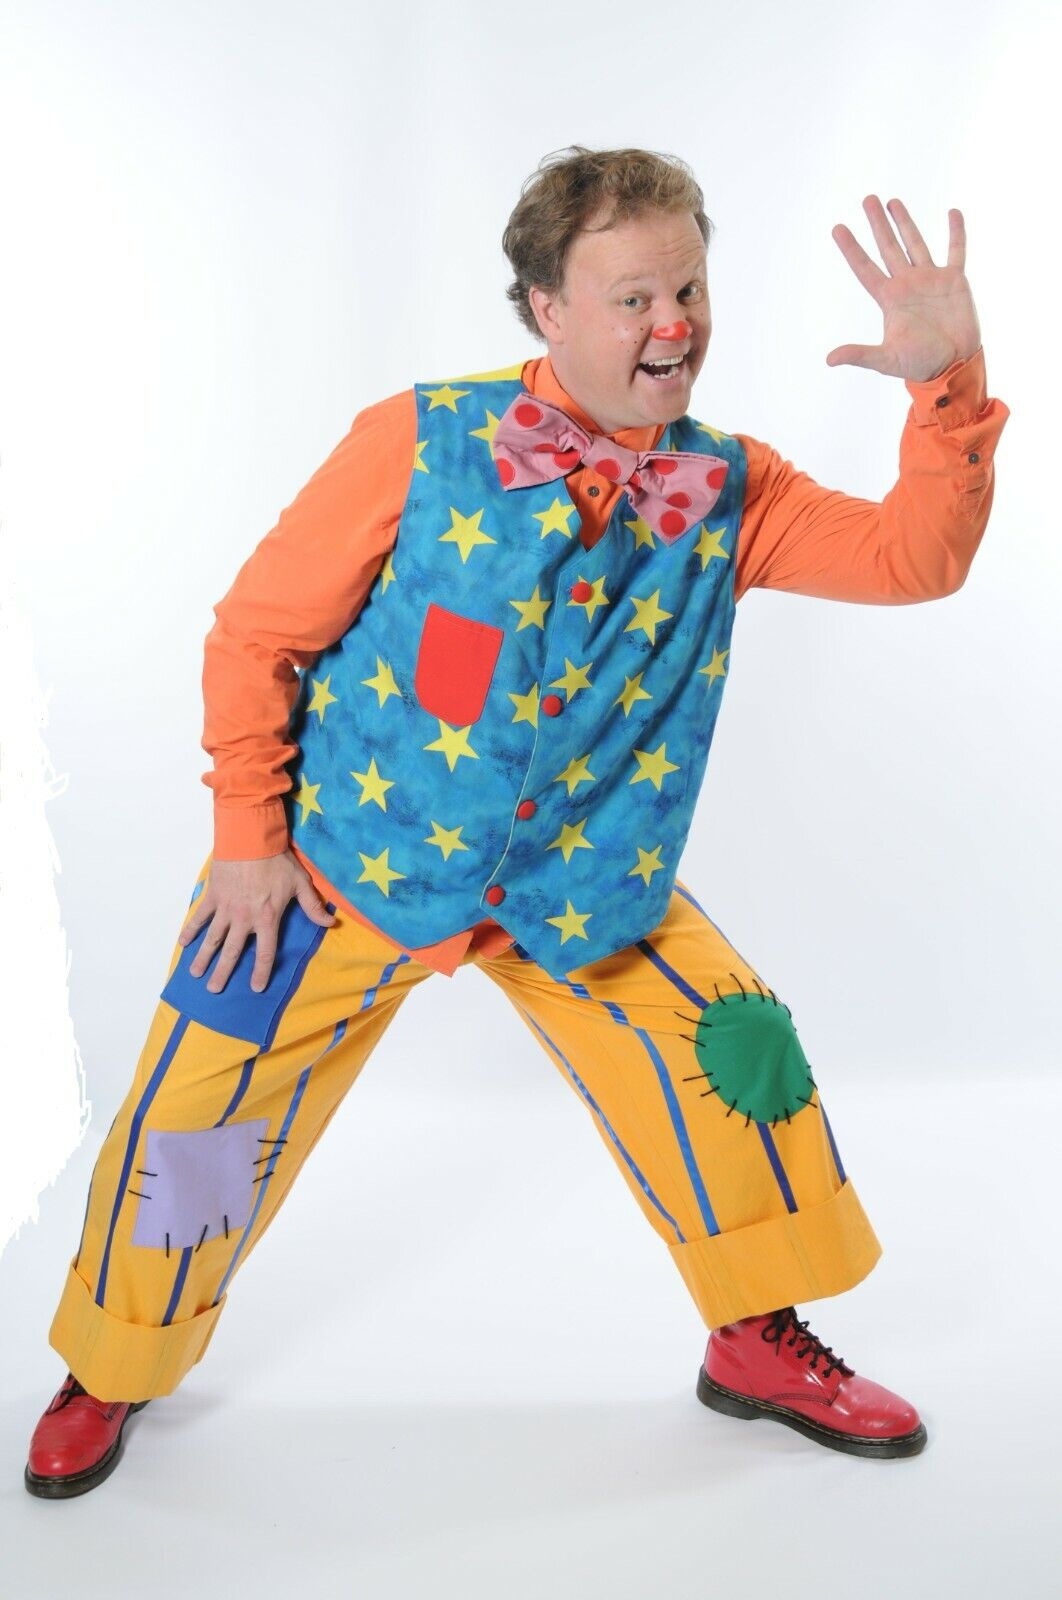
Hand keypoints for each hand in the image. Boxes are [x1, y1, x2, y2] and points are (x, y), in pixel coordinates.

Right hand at [177, 850, 336, 994]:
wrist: (250, 839)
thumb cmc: (277, 861)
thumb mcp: (300, 883)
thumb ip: (313, 906)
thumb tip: (330, 923)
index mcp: (266, 918)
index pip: (265, 952)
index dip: (261, 972)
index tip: (256, 988)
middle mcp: (244, 918)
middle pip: (233, 951)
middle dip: (223, 972)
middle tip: (214, 989)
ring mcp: (225, 908)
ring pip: (213, 938)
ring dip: (203, 957)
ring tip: (195, 974)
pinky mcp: (213, 896)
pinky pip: (200, 916)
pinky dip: (191, 929)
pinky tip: (183, 943)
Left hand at [825, 196, 981, 381]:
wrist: (954, 366)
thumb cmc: (920, 365)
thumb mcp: (887, 360)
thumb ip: (860, 354)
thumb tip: (829, 359)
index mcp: (890, 299)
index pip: (865, 268)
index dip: (851, 248)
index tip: (837, 228)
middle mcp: (907, 284)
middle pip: (888, 248)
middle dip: (877, 224)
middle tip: (867, 199)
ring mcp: (931, 280)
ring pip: (915, 243)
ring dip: (905, 222)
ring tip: (892, 201)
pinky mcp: (955, 281)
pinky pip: (956, 251)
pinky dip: (956, 233)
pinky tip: (952, 212)